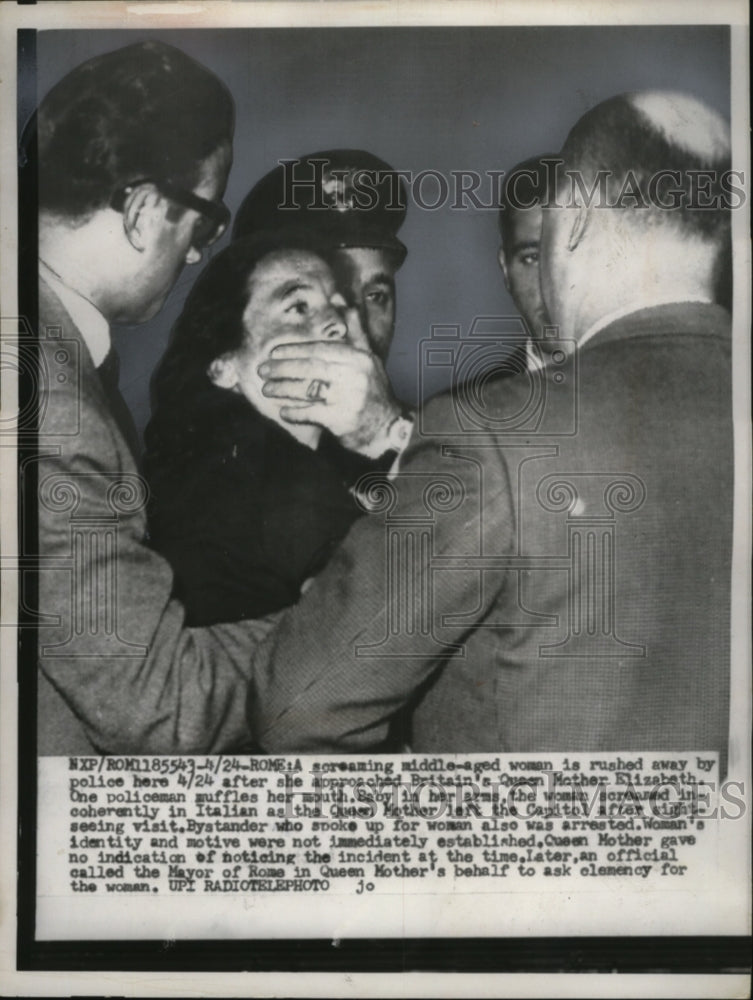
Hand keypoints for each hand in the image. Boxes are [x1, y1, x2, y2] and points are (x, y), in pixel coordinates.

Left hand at [257, 313, 401, 454]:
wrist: (388, 427)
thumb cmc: (374, 390)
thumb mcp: (369, 357)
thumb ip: (354, 329)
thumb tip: (340, 298)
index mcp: (359, 358)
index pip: (321, 350)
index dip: (295, 350)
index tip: (274, 353)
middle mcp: (355, 375)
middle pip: (312, 367)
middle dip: (283, 368)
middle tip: (263, 370)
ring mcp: (349, 398)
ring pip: (309, 389)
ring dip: (284, 389)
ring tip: (267, 389)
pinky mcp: (342, 420)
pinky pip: (312, 413)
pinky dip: (296, 412)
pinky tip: (283, 412)